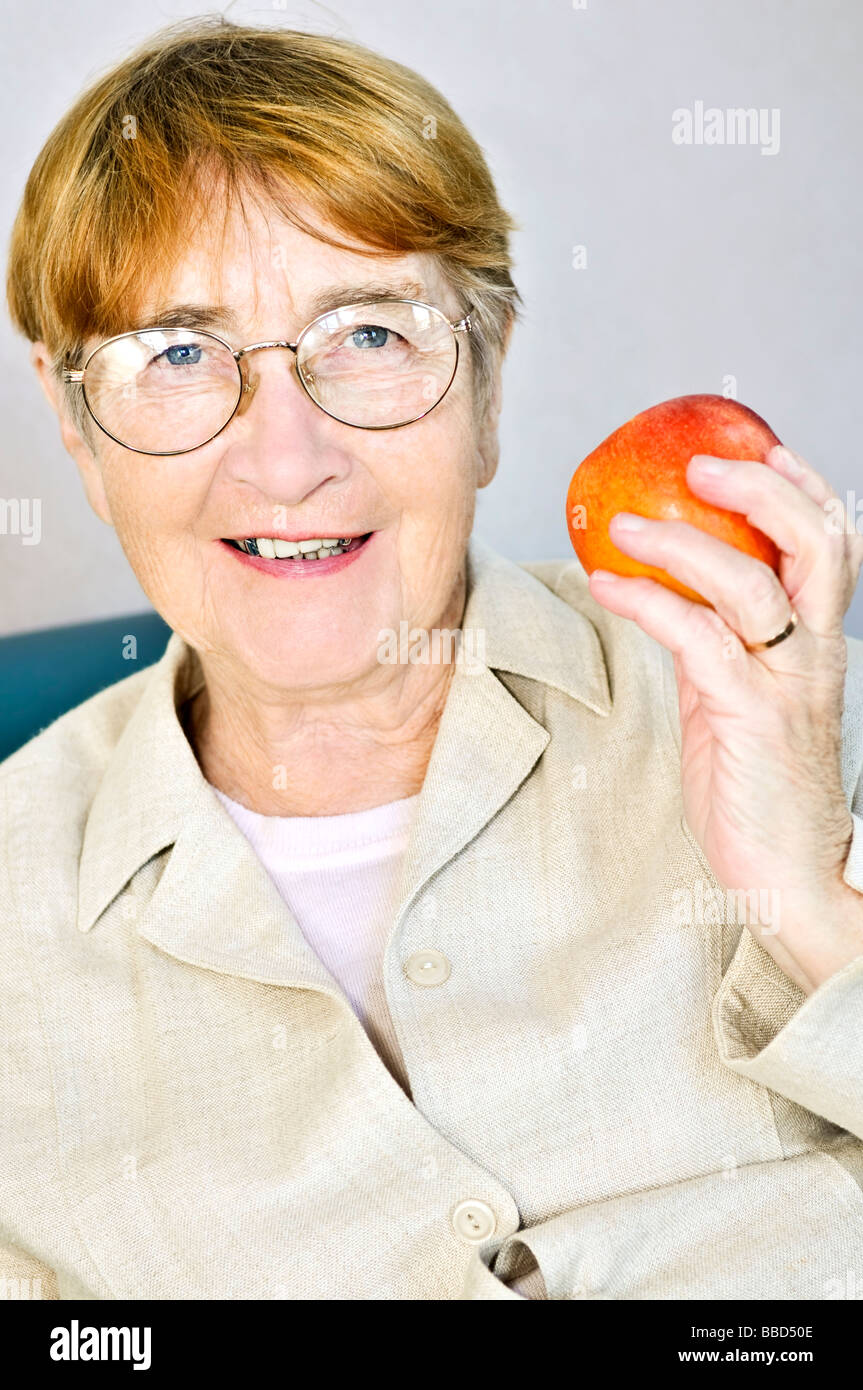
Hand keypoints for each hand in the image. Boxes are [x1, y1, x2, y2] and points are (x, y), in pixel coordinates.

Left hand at [587, 442, 862, 993]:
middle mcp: (814, 652)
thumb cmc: (760, 786)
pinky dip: (648, 602)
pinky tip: (607, 586)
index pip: (832, 545)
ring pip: (751, 582)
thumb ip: (720, 644)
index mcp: (818, 642)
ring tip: (623, 523)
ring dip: (682, 541)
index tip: (760, 446)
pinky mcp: (749, 717)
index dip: (804, 487)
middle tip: (698, 463)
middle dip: (760, 488)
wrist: (789, 873)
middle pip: (816, 543)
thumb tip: (666, 597)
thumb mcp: (742, 698)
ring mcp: (786, 683)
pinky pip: (696, 639)